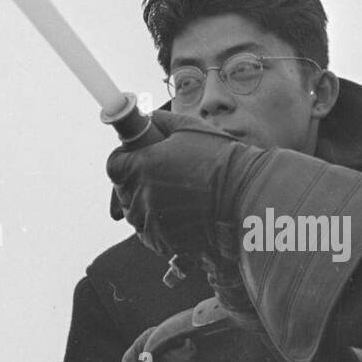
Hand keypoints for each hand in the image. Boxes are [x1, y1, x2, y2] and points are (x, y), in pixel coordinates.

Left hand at [107, 111, 267, 261]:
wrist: (246, 198)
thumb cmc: (222, 160)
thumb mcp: (190, 128)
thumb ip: (160, 121)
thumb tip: (145, 118)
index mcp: (141, 166)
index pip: (114, 164)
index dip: (125, 159)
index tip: (138, 158)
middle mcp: (140, 196)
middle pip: (123, 191)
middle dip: (136, 183)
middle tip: (162, 178)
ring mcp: (151, 223)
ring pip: (136, 215)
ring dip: (147, 206)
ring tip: (174, 198)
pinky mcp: (163, 243)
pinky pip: (150, 234)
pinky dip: (159, 227)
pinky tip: (180, 216)